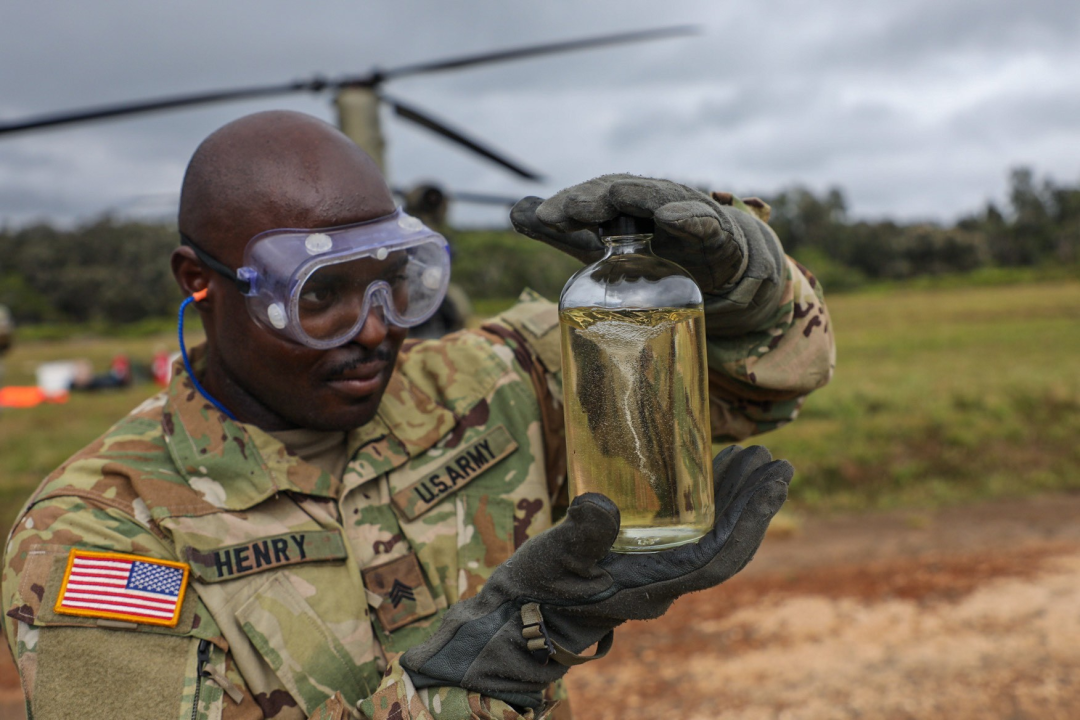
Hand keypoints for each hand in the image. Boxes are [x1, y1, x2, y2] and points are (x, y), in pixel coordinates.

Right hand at [400, 445, 791, 709]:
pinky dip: (702, 502)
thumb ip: (580, 535)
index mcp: (655, 585)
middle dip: (753, 501)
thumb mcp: (555, 559)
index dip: (754, 519)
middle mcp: (665, 580)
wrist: (516, 620)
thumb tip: (601, 504)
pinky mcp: (641, 560)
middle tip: (773, 458)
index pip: (722, 556)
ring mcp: (655, 571)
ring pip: (710, 535)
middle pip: (726, 541)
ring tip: (750, 457)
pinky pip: (687, 532)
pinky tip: (701, 475)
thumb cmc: (537, 592)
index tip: (776, 481)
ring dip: (733, 499)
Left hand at [512, 175, 787, 333]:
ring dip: (634, 197)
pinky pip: (704, 224)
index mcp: (626, 202)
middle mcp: (654, 199)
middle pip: (622, 191)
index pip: (594, 195)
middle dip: (593, 198)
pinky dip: (688, 219)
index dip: (570, 203)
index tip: (543, 218)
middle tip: (567, 212)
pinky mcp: (717, 236)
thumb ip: (564, 231)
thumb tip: (515, 213)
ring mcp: (688, 213)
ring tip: (606, 203)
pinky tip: (670, 220)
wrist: (717, 268)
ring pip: (660, 198)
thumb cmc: (654, 248)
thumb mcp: (603, 246)